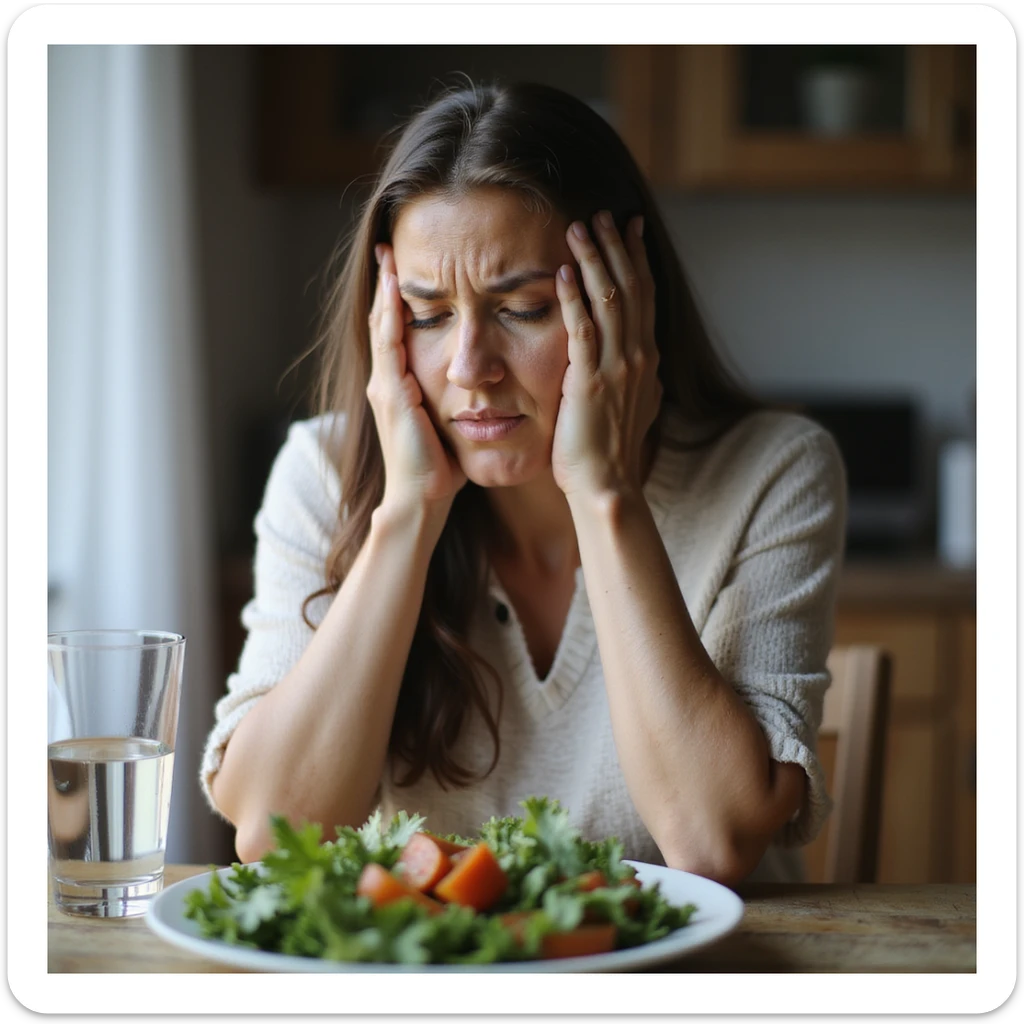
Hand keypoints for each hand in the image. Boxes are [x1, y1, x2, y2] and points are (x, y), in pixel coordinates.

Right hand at [366, 245, 466, 512]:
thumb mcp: (447, 424)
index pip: (396, 332)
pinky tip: (396, 288)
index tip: (404, 266)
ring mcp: (385, 386)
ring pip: (381, 326)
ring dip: (385, 289)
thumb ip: (452, 401)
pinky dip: (391, 314)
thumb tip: (477, 386)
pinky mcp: (393, 394)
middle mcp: (386, 381)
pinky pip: (389, 344)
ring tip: (388, 256)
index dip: (398, 300)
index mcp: (398, 387)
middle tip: (388, 245)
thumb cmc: (439, 469)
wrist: (422, 499)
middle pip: (382, 320)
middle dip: (386, 284)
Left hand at [551, 212, 662, 498]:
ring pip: (611, 300)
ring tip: (580, 228)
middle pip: (633, 288)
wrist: (607, 485)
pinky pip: (583, 330)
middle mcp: (639, 357)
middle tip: (602, 214)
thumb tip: (647, 363)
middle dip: (617, 248)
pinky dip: (575, 299)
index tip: (628, 228)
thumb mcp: (634, 406)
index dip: (636, 259)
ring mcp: (617, 368)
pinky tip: (564, 272)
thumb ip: (638, 378)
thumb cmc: (611, 451)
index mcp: (647, 359)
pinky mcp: (590, 382)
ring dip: (595, 261)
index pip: (645, 296)